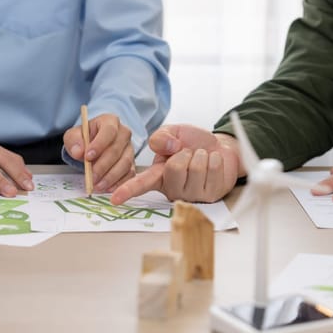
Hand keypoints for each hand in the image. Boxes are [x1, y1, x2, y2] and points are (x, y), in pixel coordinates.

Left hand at [63, 114, 135, 192]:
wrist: (91, 148)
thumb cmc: (84, 139)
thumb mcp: (73, 136)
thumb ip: (74, 141)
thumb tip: (79, 151)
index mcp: (110, 121)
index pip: (108, 131)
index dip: (99, 144)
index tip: (88, 157)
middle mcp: (124, 134)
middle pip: (117, 149)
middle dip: (103, 165)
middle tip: (91, 177)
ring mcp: (130, 149)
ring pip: (125, 163)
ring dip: (110, 177)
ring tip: (97, 186)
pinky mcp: (132, 163)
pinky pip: (129, 174)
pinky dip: (119, 183)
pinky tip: (108, 188)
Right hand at [110, 125, 241, 204]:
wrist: (219, 148)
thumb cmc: (192, 144)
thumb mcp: (172, 133)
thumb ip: (162, 136)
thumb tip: (169, 147)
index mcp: (158, 176)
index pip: (140, 184)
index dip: (126, 190)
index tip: (114, 199)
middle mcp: (172, 189)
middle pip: (175, 167)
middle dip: (186, 153)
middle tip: (189, 155)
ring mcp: (191, 195)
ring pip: (196, 168)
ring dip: (202, 156)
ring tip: (201, 160)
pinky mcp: (210, 196)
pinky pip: (213, 168)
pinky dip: (215, 159)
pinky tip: (213, 165)